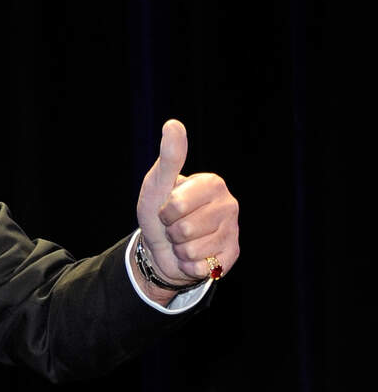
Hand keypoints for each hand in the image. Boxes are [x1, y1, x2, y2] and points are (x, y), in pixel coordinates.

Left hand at [136, 120, 239, 291]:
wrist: (161, 248)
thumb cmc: (159, 212)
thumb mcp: (158, 183)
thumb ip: (169, 157)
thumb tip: (173, 124)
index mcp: (213, 183)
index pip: (177, 204)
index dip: (164, 211)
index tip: (167, 207)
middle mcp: (229, 205)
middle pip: (186, 228)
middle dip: (172, 231)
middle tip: (174, 227)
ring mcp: (233, 231)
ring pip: (193, 249)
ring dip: (179, 249)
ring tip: (182, 241)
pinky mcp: (232, 256)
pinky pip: (203, 267)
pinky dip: (189, 265)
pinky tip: (192, 257)